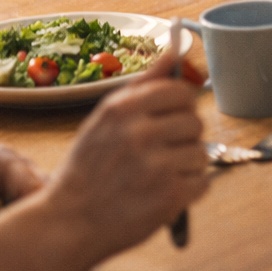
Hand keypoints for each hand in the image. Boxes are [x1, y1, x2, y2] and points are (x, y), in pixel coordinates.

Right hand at [39, 49, 208, 258]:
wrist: (68, 222)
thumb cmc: (88, 168)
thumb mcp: (104, 118)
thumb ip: (143, 84)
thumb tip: (175, 49)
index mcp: (122, 109)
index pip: (180, 91)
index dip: (179, 107)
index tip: (167, 121)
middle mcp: (140, 134)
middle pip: (195, 122)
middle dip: (183, 138)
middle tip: (159, 153)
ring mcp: (156, 167)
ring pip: (202, 153)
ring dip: (186, 166)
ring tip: (157, 176)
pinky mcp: (169, 197)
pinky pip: (203, 182)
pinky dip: (189, 190)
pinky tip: (163, 193)